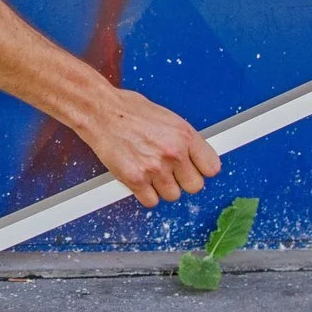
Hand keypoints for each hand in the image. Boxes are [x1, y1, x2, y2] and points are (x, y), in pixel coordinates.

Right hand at [76, 88, 221, 206]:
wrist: (100, 111)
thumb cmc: (129, 110)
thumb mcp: (167, 118)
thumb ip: (183, 140)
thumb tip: (195, 156)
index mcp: (185, 135)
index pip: (211, 168)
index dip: (201, 170)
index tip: (194, 169)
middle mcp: (174, 152)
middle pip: (195, 186)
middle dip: (182, 181)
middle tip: (169, 172)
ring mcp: (155, 168)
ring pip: (172, 195)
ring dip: (161, 188)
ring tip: (149, 171)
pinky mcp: (136, 180)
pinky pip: (151, 201)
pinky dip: (145, 194)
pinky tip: (139, 178)